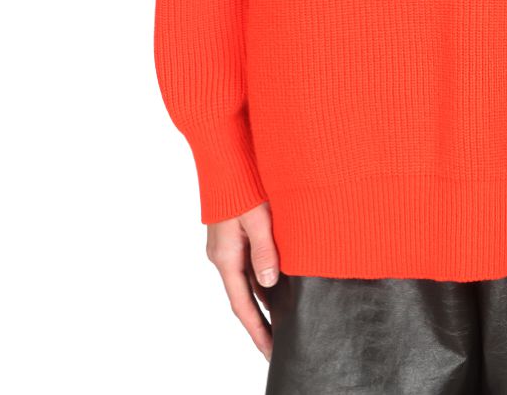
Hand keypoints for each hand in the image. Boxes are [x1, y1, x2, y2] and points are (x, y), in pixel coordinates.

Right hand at [206, 199, 279, 358]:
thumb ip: (265, 251)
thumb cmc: (241, 183)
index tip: (272, 352)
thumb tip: (270, 284)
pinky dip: (261, 277)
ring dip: (263, 299)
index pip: (242, 306)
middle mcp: (223, 255)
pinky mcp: (232, 234)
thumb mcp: (258, 218)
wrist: (223, 155)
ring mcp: (226, 245)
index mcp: (226, 257)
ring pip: (246, 279)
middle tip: (280, 341)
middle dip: (261, 321)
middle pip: (243, 297)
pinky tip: (278, 281)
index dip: (258, 331)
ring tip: (283, 318)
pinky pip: (247, 262)